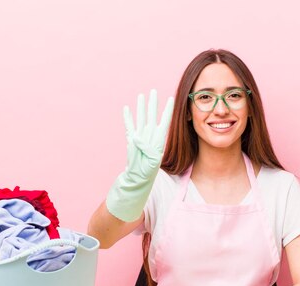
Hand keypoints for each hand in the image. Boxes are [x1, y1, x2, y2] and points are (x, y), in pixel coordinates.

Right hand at [106, 90, 173, 221]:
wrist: (136, 180)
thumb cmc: (146, 174)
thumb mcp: (150, 162)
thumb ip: (145, 149)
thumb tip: (135, 137)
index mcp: (158, 140)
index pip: (164, 122)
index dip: (168, 111)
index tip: (173, 99)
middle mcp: (149, 136)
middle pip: (152, 116)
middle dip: (153, 104)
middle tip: (153, 91)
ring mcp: (140, 138)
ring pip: (141, 118)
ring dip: (141, 108)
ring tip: (141, 96)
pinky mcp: (131, 141)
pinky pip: (129, 126)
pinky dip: (127, 117)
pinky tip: (127, 109)